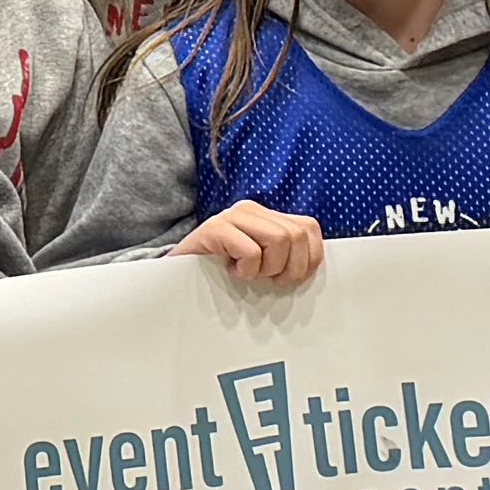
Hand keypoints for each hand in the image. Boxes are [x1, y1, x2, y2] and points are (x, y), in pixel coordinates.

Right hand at [177, 201, 324, 288]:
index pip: (309, 228)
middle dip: (290, 268)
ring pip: (280, 239)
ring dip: (268, 268)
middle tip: (267, 280)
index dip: (309, 259)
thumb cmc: (221, 273)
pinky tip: (231, 271)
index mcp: (265, 215)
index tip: (289, 278)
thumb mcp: (260, 262)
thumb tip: (313, 264)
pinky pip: (251, 251)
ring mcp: (231, 216)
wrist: (176, 277)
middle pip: (297, 235)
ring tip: (248, 274)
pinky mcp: (215, 229)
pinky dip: (247, 270)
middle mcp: (250, 209)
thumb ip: (284, 255)